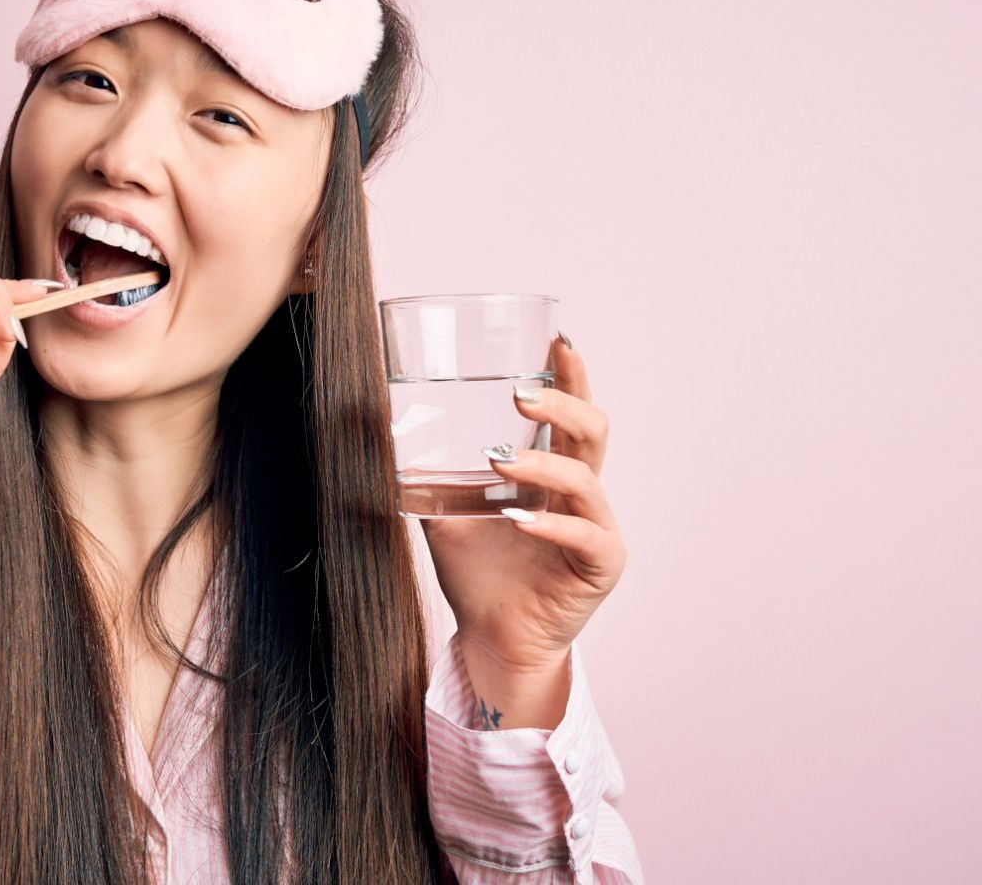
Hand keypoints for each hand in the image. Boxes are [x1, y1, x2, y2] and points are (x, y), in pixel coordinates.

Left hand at [419, 333, 625, 726]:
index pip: (570, 416)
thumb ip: (427, 476)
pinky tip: (518, 521)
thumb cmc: (477, 576)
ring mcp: (596, 529)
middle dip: (563, 404)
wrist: (490, 640)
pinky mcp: (599, 566)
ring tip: (499, 461)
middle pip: (592, 432)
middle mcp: (582, 496)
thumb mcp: (445, 515)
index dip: (572, 377)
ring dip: (542, 465)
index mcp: (554, 477)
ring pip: (586, 480)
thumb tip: (382, 431)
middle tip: (521, 393)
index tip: (558, 341)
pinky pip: (585, 535)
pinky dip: (550, 525)